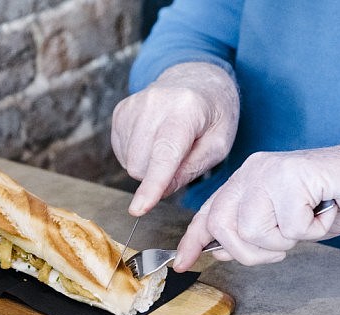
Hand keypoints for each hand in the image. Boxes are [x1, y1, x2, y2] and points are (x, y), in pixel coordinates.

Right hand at [111, 62, 239, 215]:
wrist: (196, 79)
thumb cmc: (213, 115)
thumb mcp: (219, 144)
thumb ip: (192, 168)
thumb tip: (162, 190)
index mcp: (186, 109)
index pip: (164, 154)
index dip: (152, 185)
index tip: (138, 209)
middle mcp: (154, 103)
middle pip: (141, 165)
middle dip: (158, 174)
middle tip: (180, 157)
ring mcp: (132, 106)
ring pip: (129, 162)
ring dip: (148, 164)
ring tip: (167, 145)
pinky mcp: (120, 112)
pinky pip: (121, 152)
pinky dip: (137, 155)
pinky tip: (153, 139)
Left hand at [173, 145, 339, 270]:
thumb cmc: (330, 201)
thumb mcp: (282, 223)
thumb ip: (250, 233)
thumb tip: (218, 250)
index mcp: (246, 180)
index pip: (208, 212)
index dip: (192, 240)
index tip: (182, 262)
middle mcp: (252, 171)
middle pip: (221, 225)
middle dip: (248, 251)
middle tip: (280, 248)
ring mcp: (270, 171)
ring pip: (251, 230)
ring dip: (283, 240)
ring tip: (306, 222)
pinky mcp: (292, 175)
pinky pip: (287, 227)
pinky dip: (310, 230)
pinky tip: (322, 212)